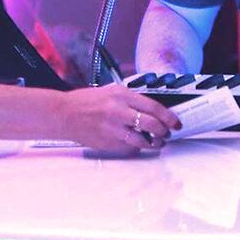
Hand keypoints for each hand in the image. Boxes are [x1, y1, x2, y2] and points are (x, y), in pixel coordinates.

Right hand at [58, 85, 181, 153]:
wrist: (64, 114)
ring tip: (156, 142)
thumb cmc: (86, 101)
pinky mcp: (108, 143)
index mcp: (121, 95)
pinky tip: (136, 143)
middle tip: (166, 133)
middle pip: (151, 125)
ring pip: (142, 140)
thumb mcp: (111, 91)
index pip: (153, 107)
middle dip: (163, 131)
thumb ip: (131, 99)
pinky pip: (129, 148)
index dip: (168, 116)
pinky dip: (136, 146)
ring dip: (153, 143)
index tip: (175, 121)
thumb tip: (152, 110)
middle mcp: (118, 112)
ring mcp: (113, 129)